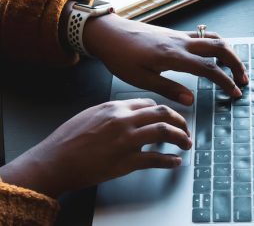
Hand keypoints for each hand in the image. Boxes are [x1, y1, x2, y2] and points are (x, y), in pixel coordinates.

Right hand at [0, 99, 190, 197]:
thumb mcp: (91, 114)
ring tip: (186, 143)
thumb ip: (114, 112)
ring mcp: (126, 140)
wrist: (55, 160)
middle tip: (185, 128)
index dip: (163, 110)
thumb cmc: (69, 137)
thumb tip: (131, 113)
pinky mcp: (125, 162)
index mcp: (115, 107)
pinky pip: (155, 159)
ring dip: (181, 137)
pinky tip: (175, 162)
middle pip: (162, 113)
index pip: (149, 103)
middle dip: (179, 120)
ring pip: (164, 132)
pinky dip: (169, 161)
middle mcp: (123, 120)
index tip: (168, 117)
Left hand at [83, 14, 248, 104]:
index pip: (209, 68)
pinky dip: (214, 44)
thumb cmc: (120, 57)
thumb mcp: (141, 79)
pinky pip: (201, 35)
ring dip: (227, 51)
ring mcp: (178, 35)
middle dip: (236, 62)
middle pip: (219, 47)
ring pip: (212, 38)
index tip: (235, 93)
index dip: (225, 81)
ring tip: (233, 66)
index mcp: (173, 56)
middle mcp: (180, 42)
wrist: (109, 34)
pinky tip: (211, 55)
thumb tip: (191, 100)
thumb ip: (168, 88)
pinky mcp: (173, 33)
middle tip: (242, 78)